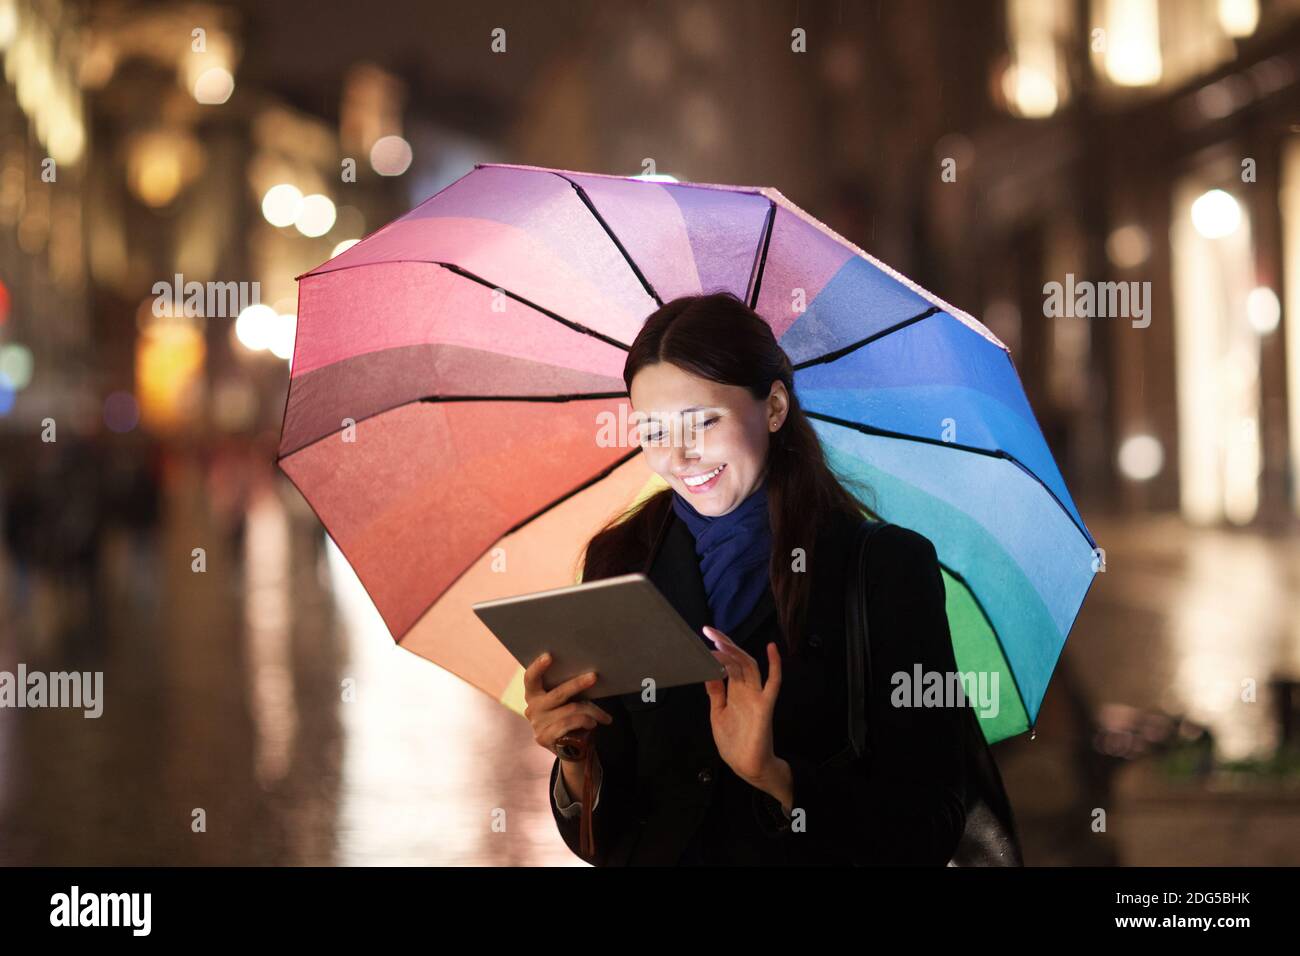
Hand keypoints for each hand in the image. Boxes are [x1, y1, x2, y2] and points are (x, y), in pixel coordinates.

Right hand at [522, 651, 612, 756]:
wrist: (569, 748)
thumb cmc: (569, 716)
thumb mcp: (567, 700)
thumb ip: (568, 689)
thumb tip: (589, 674)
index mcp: (534, 694)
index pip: (530, 678)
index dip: (538, 667)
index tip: (549, 656)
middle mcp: (532, 708)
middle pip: (558, 693)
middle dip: (577, 684)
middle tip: (593, 677)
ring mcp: (537, 724)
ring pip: (570, 710)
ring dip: (591, 711)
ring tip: (603, 716)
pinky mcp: (544, 738)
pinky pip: (570, 724)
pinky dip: (585, 722)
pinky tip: (593, 724)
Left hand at [702, 626, 782, 786]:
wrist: (747, 767)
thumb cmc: (734, 743)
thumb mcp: (718, 714)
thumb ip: (716, 693)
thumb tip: (708, 671)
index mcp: (735, 693)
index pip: (728, 664)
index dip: (719, 649)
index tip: (706, 636)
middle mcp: (746, 691)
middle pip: (738, 661)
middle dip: (725, 645)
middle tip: (709, 632)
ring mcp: (757, 697)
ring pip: (749, 667)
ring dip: (736, 652)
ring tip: (721, 641)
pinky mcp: (765, 706)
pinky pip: (773, 683)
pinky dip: (775, 666)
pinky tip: (771, 649)